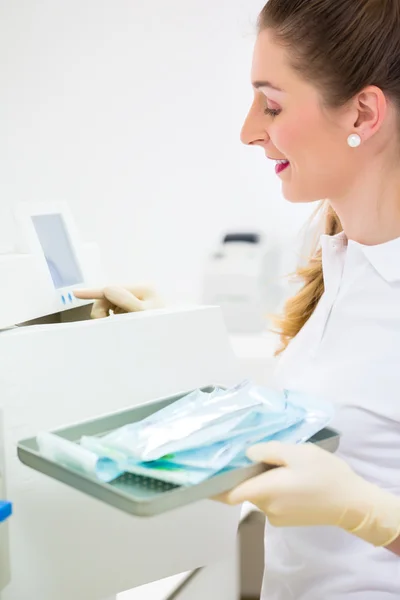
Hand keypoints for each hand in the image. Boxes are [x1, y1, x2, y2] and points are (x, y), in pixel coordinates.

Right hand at [73, 284, 163, 318]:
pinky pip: (117, 311)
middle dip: (102, 310)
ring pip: (111, 305)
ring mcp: (138, 298)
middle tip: (101, 324)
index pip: (112, 289)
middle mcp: (141, 291)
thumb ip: (126, 302)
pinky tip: (121, 324)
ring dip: (108, 315)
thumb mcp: (144, 315)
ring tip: (116, 326)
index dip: (92, 292)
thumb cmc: (162, 326)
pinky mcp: (136, 307)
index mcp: (144, 289)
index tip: (75, 293)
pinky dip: (114, 317)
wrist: (174, 335)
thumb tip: (108, 289)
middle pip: (109, 297)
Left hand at [220, 441, 388, 534]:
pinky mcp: (287, 519)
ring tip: (279, 461)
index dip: (214, 485)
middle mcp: (266, 508)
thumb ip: (268, 451)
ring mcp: (277, 517)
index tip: (204, 472)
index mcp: (265, 491)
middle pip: (245, 490)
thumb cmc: (324, 474)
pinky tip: (288, 475)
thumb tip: (247, 454)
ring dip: (262, 480)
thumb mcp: (297, 452)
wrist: (352, 503)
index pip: (228, 494)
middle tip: (252, 452)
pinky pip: (271, 501)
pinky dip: (273, 488)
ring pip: (259, 494)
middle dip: (245, 474)